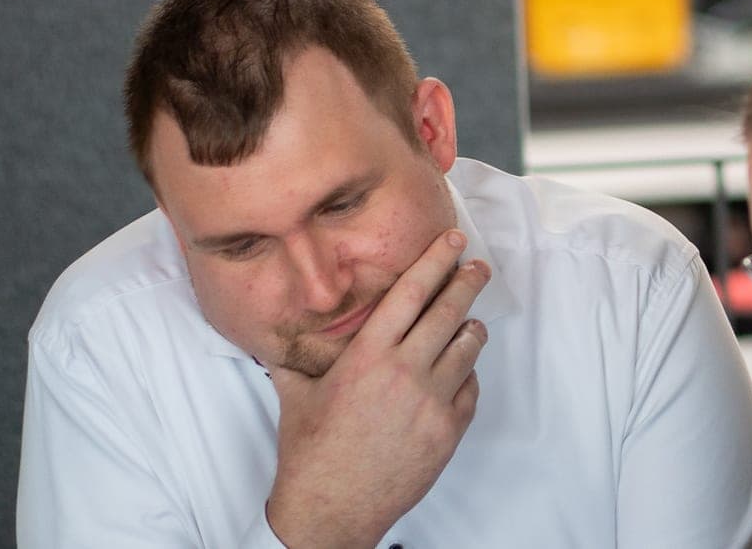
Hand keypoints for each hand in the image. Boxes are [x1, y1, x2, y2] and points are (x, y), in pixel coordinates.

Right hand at [264, 230, 489, 548]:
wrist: (330, 510)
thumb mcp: (297, 396)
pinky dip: (465, 376)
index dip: (435, 261)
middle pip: (449, 311)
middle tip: (478, 267)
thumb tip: (273, 336)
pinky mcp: (449, 429)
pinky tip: (454, 375)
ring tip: (468, 323)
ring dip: (470, 329)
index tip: (453, 241)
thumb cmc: (311, 453)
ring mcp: (431, 402)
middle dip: (468, 282)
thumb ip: (295, 359)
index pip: (410, 293)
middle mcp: (404, 372)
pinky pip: (470, 388)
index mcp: (367, 357)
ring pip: (468, 347)